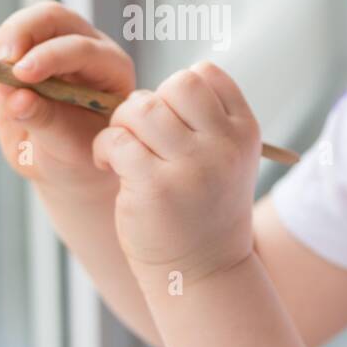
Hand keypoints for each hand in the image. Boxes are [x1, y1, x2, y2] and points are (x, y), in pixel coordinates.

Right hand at [0, 0, 135, 196]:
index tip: (20, 74)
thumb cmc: (77, 154)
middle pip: (54, 18)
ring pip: (26, 23)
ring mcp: (56, 44)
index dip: (50, 56)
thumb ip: (45, 121)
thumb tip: (16, 99)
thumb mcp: (67, 146)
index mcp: (111, 69)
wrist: (64, 162)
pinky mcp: (27, 50)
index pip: (82, 49)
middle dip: (22, 32)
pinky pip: (3, 41)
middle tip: (0, 61)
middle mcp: (87, 47)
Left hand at [91, 61, 259, 283]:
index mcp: (243, 132)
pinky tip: (108, 164)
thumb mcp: (224, 159)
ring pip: (141, 108)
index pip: (207, 74)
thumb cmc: (203, 208)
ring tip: (121, 148)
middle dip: (149, 101)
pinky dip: (103, 147)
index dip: (178, 88)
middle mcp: (223, 146)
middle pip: (176, 84)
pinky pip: (117, 140)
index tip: (169, 118)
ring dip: (121, 123)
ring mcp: (191, 167)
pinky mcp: (155, 188)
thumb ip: (204, 120)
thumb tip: (154, 90)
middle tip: (138, 132)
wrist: (203, 272)